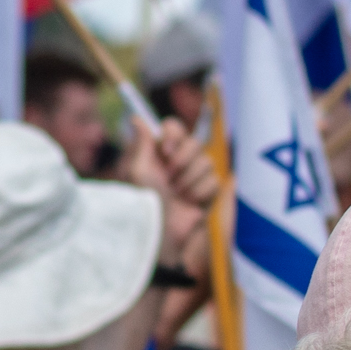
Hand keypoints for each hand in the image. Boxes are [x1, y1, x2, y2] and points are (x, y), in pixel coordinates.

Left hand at [125, 118, 217, 261]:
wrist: (162, 231)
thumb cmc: (146, 202)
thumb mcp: (139, 171)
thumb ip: (142, 143)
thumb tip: (136, 118)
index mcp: (160, 153)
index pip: (175, 127)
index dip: (174, 135)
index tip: (166, 151)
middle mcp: (178, 161)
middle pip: (194, 142)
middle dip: (182, 161)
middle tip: (169, 178)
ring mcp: (195, 176)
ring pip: (207, 161)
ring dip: (189, 181)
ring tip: (177, 195)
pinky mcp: (208, 192)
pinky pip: (214, 180)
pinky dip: (200, 193)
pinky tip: (189, 203)